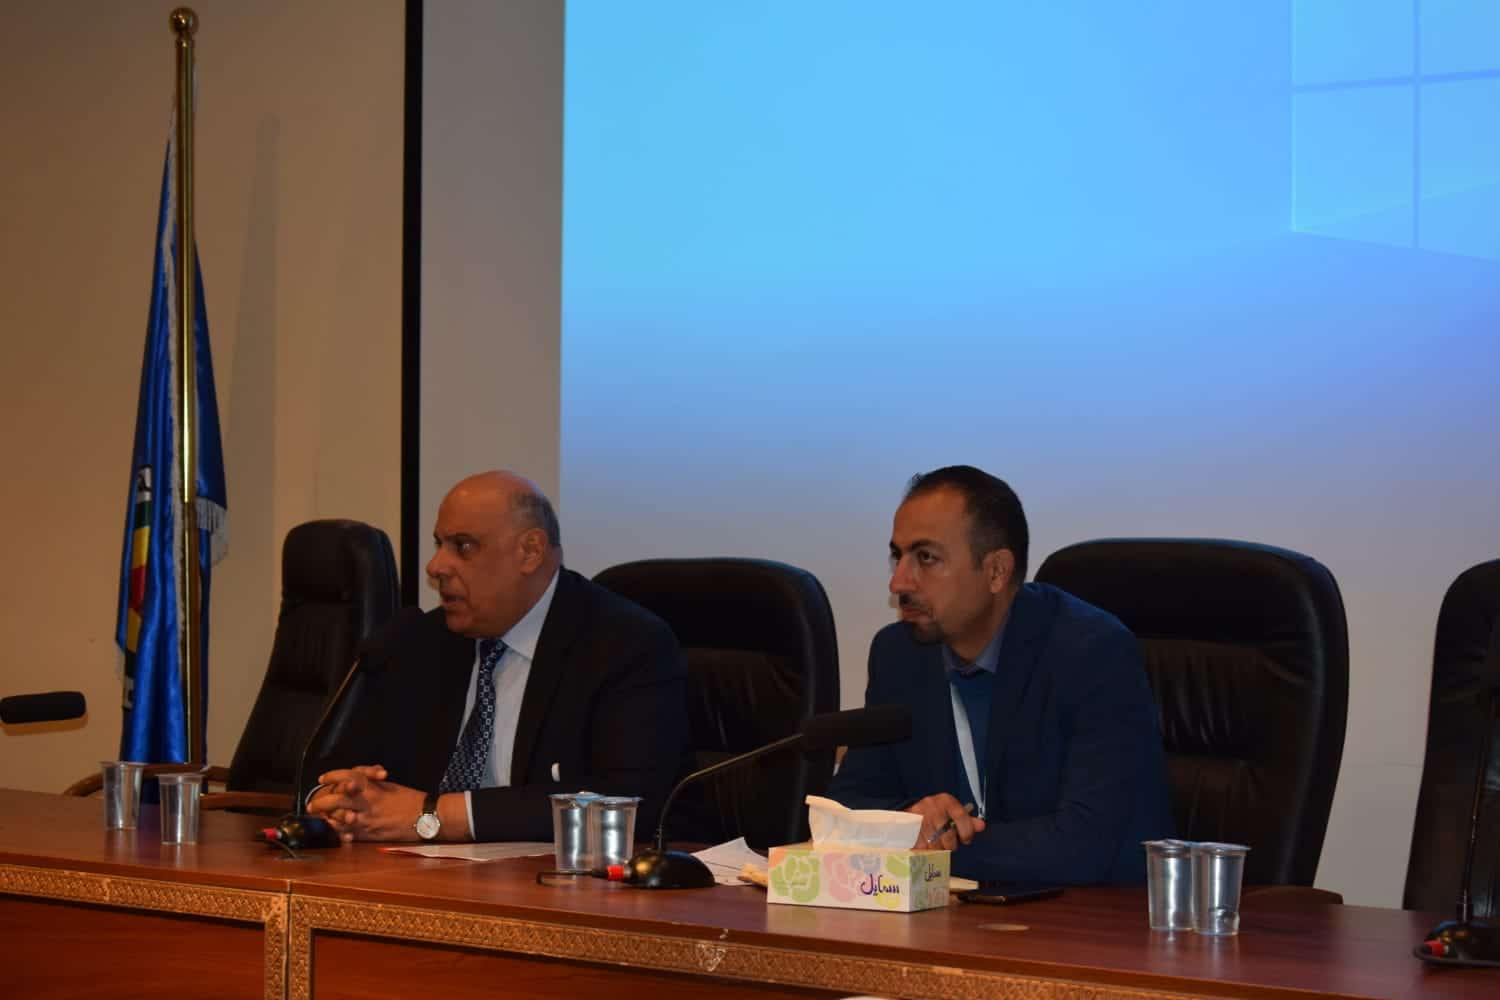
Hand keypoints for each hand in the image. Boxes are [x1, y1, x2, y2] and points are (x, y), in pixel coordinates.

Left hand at [309, 765, 423, 841]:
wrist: (425, 817)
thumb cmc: (410, 799)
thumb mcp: (389, 786)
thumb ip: (371, 784)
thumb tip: (356, 782)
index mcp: (373, 787)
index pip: (346, 777)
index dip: (332, 776)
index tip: (323, 778)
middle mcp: (367, 803)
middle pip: (336, 799)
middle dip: (321, 801)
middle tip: (313, 804)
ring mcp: (367, 820)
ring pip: (338, 818)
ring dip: (327, 818)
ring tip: (321, 818)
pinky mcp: (369, 835)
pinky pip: (348, 834)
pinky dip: (339, 832)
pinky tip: (335, 830)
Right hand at [906, 793, 985, 850]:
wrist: (909, 815)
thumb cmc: (935, 814)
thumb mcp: (951, 812)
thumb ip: (967, 820)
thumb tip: (981, 826)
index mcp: (946, 801)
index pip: (961, 816)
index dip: (967, 831)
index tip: (966, 839)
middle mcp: (933, 808)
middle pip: (949, 837)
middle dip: (950, 844)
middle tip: (947, 841)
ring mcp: (921, 819)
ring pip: (936, 846)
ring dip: (938, 849)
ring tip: (935, 842)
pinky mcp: (910, 831)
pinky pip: (923, 850)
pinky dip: (926, 852)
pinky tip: (926, 846)